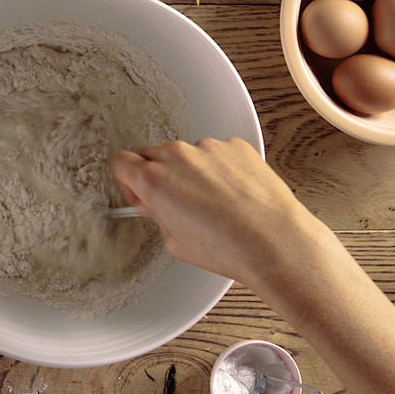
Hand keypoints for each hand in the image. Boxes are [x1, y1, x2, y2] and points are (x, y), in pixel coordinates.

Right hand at [111, 137, 318, 287]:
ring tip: (212, 202)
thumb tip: (156, 206)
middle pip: (152, 154)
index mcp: (154, 180)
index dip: (128, 180)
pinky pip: (216, 152)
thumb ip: (157, 216)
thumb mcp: (176, 243)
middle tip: (173, 200)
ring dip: (190, 171)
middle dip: (156, 174)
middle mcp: (177, 156)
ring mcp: (207, 147)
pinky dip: (219, 168)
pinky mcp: (235, 146)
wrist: (272, 240)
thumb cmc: (226, 247)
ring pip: (187, 154)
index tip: (139, 193)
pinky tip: (232, 194)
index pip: (122, 162)